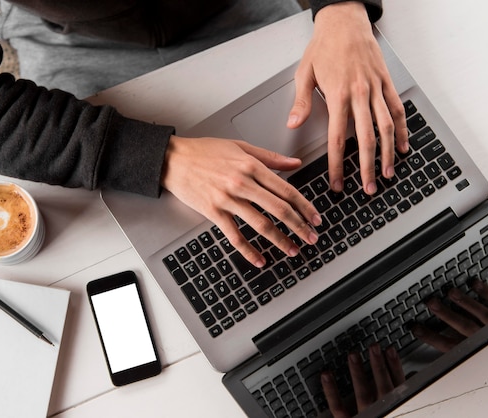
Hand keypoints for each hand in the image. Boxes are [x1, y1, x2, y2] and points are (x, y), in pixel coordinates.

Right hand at [161, 135, 321, 266]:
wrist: (173, 159)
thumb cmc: (204, 151)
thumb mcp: (240, 146)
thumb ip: (270, 157)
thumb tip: (295, 162)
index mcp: (251, 166)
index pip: (286, 190)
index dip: (304, 206)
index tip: (314, 217)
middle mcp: (242, 183)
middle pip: (279, 209)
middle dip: (299, 226)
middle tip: (312, 238)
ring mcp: (227, 199)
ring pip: (260, 224)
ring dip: (280, 240)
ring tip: (292, 250)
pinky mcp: (213, 212)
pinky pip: (234, 236)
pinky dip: (248, 251)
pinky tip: (260, 259)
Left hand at [288, 2, 407, 193]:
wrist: (345, 20)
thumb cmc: (324, 46)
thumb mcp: (304, 73)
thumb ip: (301, 102)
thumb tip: (293, 124)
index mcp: (337, 95)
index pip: (338, 139)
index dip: (338, 165)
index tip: (338, 183)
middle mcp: (359, 94)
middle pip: (366, 139)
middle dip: (367, 168)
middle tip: (368, 188)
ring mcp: (375, 89)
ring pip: (386, 127)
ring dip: (388, 153)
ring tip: (388, 173)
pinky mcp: (386, 82)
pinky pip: (397, 109)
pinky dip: (402, 129)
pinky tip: (402, 145)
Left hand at [321, 345, 404, 416]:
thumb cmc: (383, 414)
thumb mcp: (397, 407)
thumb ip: (399, 394)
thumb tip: (404, 380)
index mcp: (395, 408)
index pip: (399, 386)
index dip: (395, 366)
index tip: (391, 350)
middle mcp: (381, 411)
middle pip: (382, 386)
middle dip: (378, 365)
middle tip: (373, 347)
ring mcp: (364, 416)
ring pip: (362, 393)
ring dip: (358, 372)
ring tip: (353, 354)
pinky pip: (337, 407)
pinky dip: (330, 390)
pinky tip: (326, 375)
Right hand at [412, 279, 487, 351]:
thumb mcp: (467, 356)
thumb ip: (449, 351)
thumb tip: (425, 347)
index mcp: (472, 349)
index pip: (448, 345)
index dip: (430, 337)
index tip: (416, 327)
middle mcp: (485, 337)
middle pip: (464, 326)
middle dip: (446, 314)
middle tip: (431, 302)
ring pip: (482, 314)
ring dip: (466, 302)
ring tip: (451, 292)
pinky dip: (486, 292)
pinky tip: (474, 283)